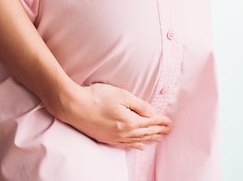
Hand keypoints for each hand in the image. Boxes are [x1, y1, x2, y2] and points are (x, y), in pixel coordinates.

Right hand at [55, 83, 171, 149]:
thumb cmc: (97, 97)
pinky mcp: (106, 138)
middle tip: (169, 130)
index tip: (170, 122)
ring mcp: (114, 137)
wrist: (73, 106)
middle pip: (146, 133)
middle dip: (159, 131)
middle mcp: (124, 133)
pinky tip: (141, 146)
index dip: (161, 122)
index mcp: (130, 121)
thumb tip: (151, 112)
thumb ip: (139, 105)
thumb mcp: (122, 95)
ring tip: (160, 138)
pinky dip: (136, 145)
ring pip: (138, 140)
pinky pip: (126, 144)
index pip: (151, 123)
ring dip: (150, 139)